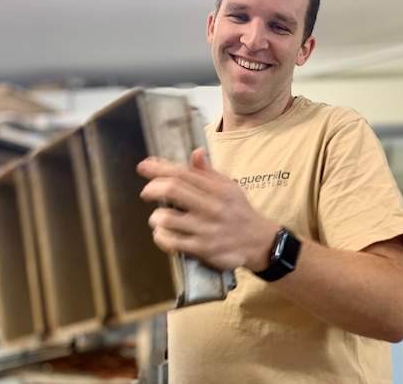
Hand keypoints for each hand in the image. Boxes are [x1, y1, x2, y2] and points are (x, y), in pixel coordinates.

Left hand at [136, 148, 277, 271]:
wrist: (259, 242)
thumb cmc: (239, 212)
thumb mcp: (229, 187)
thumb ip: (208, 172)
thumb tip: (195, 152)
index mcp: (217, 189)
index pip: (182, 174)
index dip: (158, 168)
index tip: (144, 166)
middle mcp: (211, 207)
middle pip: (171, 190)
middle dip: (151, 189)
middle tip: (146, 192)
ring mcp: (206, 229)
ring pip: (167, 219)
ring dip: (156, 217)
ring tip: (159, 218)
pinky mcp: (203, 249)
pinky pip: (171, 242)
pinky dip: (161, 236)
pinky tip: (163, 233)